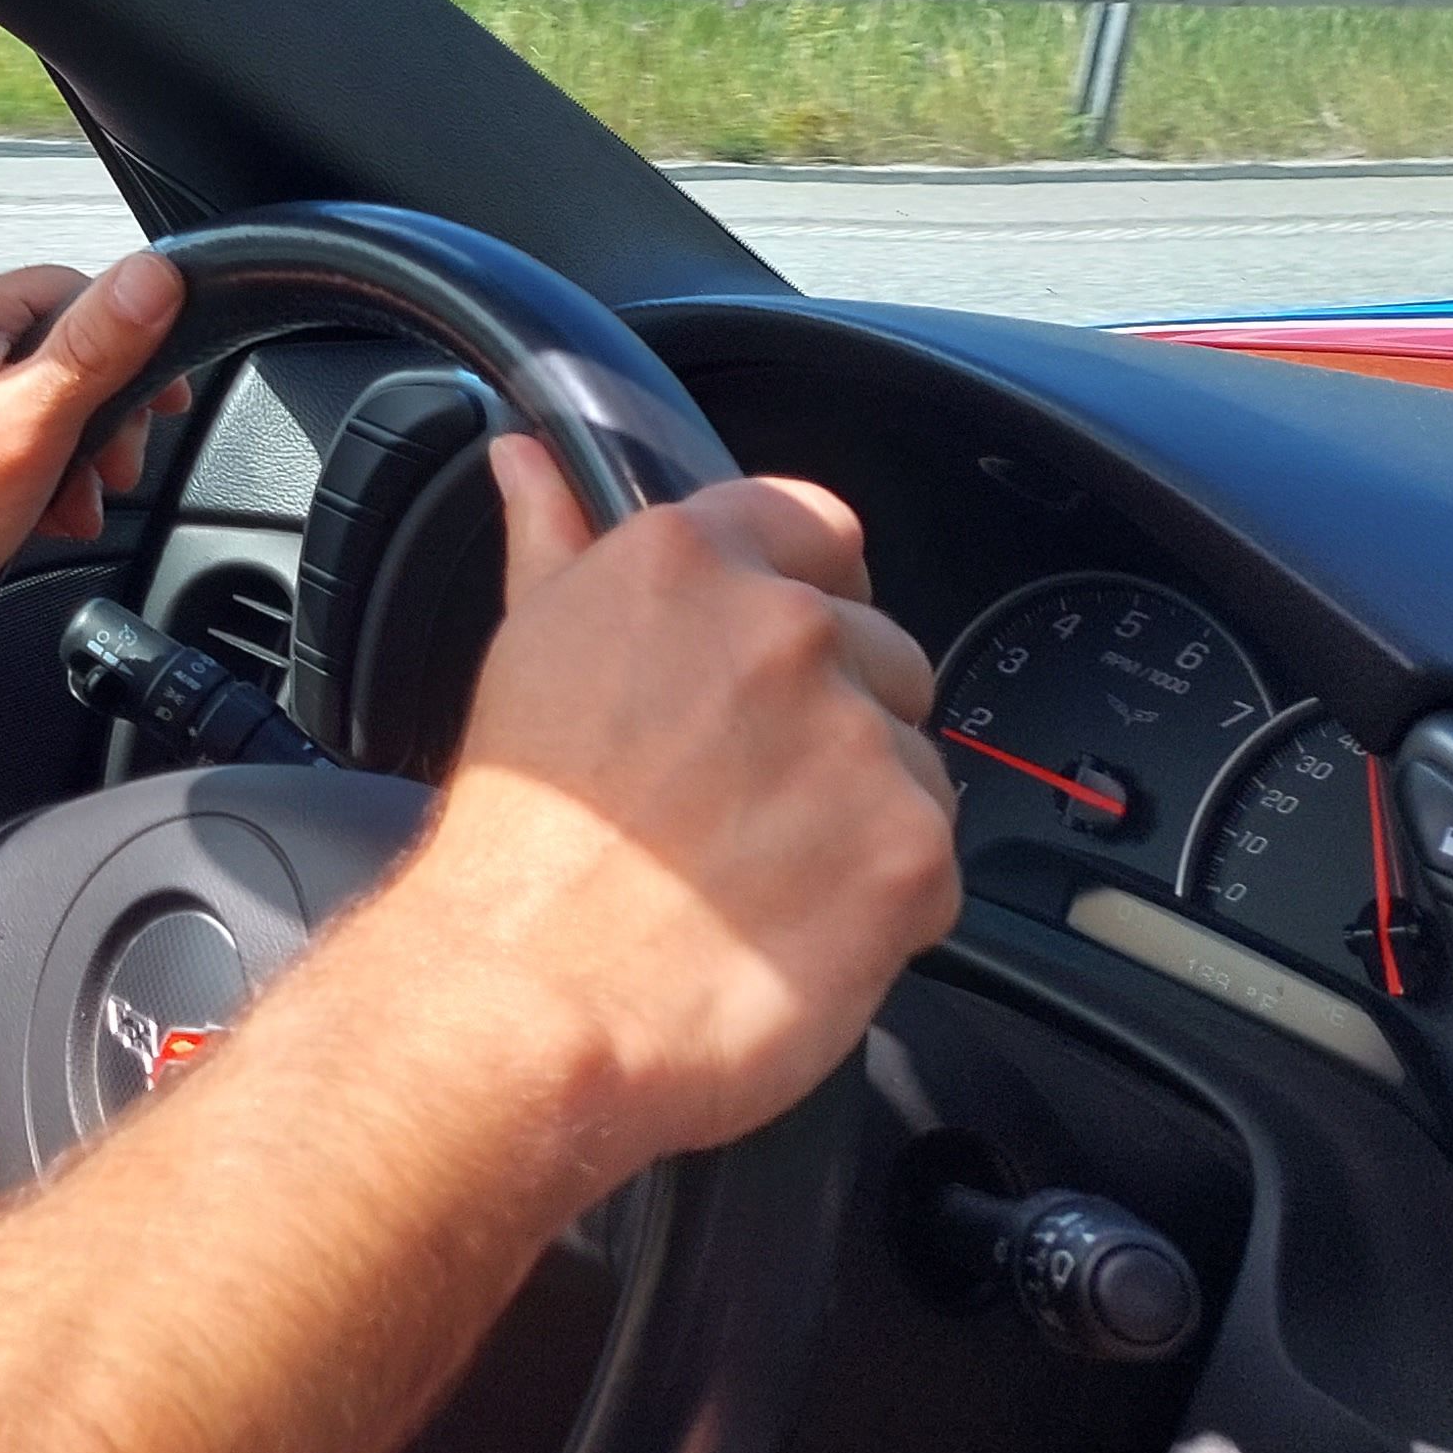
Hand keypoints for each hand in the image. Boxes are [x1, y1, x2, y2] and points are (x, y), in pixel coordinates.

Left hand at [0, 255, 189, 743]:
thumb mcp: (34, 423)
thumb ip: (98, 344)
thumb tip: (154, 274)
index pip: (72, 291)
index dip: (131, 348)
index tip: (161, 401)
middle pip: (48, 350)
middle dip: (97, 418)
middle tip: (116, 469)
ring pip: (21, 401)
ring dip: (66, 455)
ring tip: (74, 504)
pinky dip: (24, 473)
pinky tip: (37, 515)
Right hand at [356, 440, 957, 1189]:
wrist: (529, 993)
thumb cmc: (519, 840)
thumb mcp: (523, 652)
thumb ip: (552, 536)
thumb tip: (530, 458)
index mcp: (687, 563)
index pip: (815, 526)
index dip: (807, 589)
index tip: (782, 651)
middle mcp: (783, 629)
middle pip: (880, 650)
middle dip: (837, 717)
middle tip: (747, 793)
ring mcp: (858, 737)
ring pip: (911, 762)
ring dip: (862, 813)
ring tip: (760, 871)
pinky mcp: (913, 850)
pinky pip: (933, 864)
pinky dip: (884, 904)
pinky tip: (790, 923)